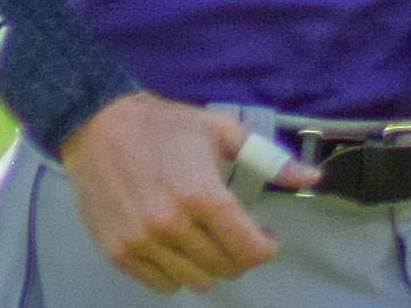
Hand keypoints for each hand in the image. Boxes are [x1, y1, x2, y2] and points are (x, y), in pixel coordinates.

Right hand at [60, 93, 318, 294]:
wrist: (99, 126)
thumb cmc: (165, 125)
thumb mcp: (221, 130)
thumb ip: (269, 158)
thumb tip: (311, 178)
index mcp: (202, 193)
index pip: (249, 249)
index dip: (266, 247)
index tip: (267, 237)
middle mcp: (172, 224)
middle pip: (226, 268)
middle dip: (240, 253)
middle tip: (237, 232)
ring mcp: (143, 242)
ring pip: (197, 282)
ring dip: (210, 264)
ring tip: (207, 236)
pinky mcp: (119, 253)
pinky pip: (163, 285)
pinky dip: (177, 271)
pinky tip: (179, 243)